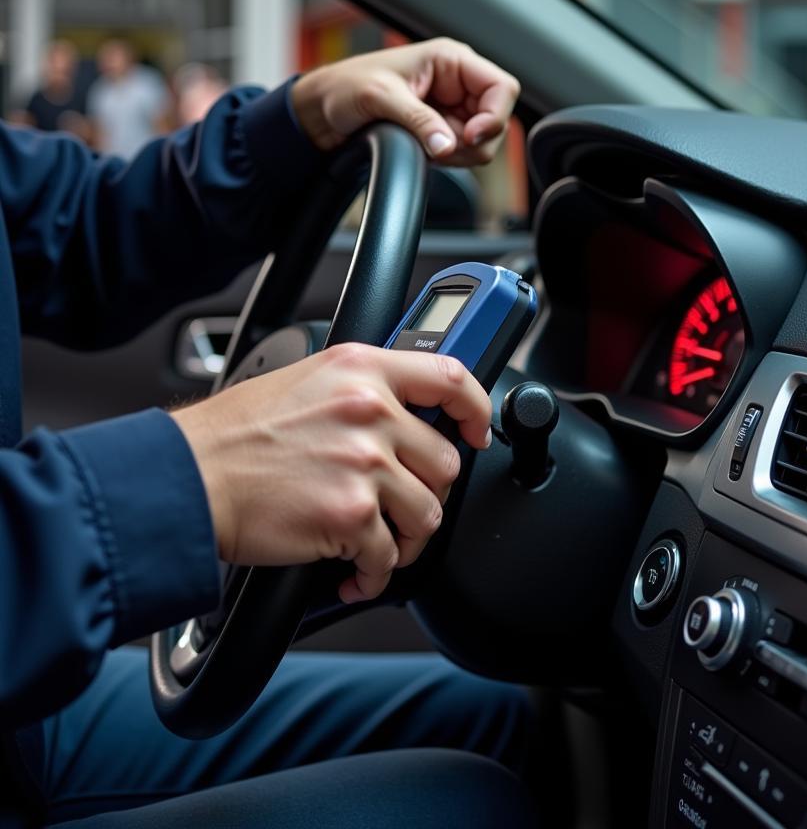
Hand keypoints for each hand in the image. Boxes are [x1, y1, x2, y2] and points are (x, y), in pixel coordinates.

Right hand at [171, 343, 491, 602]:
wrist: (189, 478)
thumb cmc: (235, 435)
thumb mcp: (307, 380)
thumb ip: (362, 391)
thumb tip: (405, 418)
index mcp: (362, 370)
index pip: (450, 378)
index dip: (476, 408)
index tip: (478, 431)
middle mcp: (370, 410)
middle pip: (445, 463)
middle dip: (426, 495)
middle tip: (398, 509)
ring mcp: (364, 462)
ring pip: (427, 514)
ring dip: (406, 540)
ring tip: (377, 546)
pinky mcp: (351, 513)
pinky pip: (388, 557)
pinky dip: (374, 574)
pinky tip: (354, 573)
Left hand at [290, 38, 519, 165]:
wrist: (323, 110)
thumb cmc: (346, 87)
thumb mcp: (382, 98)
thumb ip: (418, 120)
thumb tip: (447, 145)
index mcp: (451, 60)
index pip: (503, 87)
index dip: (494, 116)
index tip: (468, 136)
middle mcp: (459, 82)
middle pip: (497, 120)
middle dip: (472, 141)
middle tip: (438, 146)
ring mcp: (453, 108)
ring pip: (482, 142)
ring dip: (458, 153)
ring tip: (421, 144)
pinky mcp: (444, 129)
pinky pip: (463, 153)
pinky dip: (448, 159)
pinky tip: (422, 149)